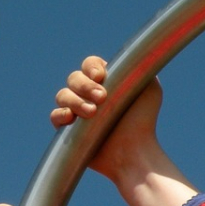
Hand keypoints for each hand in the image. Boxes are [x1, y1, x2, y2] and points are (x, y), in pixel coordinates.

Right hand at [49, 56, 165, 187]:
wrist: (134, 151)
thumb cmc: (143, 121)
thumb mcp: (150, 88)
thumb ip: (142, 67)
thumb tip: (133, 54)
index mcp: (105, 82)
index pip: (89, 64)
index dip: (91, 67)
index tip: (101, 76)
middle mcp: (89, 95)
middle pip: (74, 78)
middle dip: (85, 85)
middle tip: (102, 98)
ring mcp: (77, 113)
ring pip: (63, 95)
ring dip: (75, 100)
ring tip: (92, 113)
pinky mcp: (68, 132)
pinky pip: (55, 116)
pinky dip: (60, 114)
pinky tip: (71, 118)